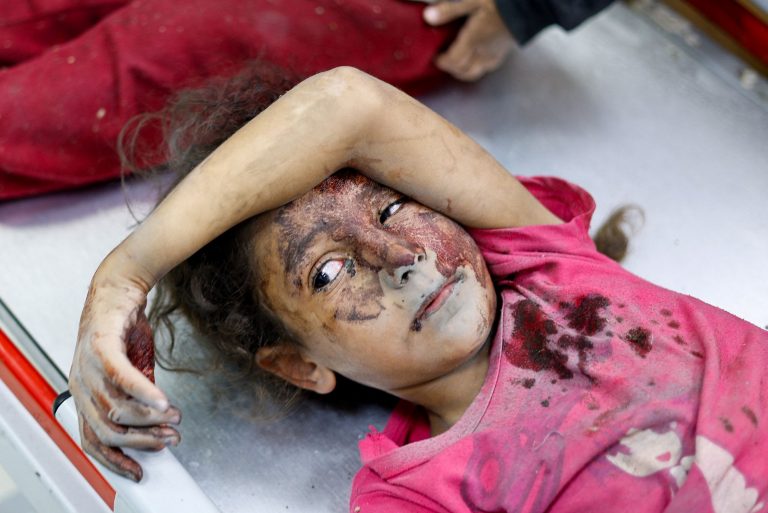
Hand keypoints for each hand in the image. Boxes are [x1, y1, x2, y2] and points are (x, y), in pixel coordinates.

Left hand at [69, 276, 180, 481]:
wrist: (119, 290)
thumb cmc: (124, 331)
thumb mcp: (134, 372)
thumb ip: (139, 399)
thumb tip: (159, 426)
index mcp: (84, 395)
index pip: (92, 440)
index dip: (116, 460)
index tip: (140, 471)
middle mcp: (80, 384)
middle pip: (108, 429)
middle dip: (142, 441)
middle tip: (170, 440)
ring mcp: (87, 366)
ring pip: (116, 407)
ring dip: (149, 419)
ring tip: (174, 418)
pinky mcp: (101, 346)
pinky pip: (122, 378)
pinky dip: (145, 394)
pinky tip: (163, 402)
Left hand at [422, 0, 514, 80]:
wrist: (530, 6)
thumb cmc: (501, 2)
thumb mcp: (472, 0)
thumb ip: (450, 10)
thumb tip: (428, 17)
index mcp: (473, 40)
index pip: (452, 61)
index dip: (442, 62)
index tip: (435, 57)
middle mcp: (483, 52)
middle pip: (462, 71)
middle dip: (450, 69)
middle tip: (443, 60)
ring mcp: (494, 55)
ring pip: (474, 73)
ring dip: (462, 71)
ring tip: (457, 61)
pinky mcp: (504, 53)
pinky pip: (487, 68)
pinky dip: (476, 67)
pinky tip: (475, 58)